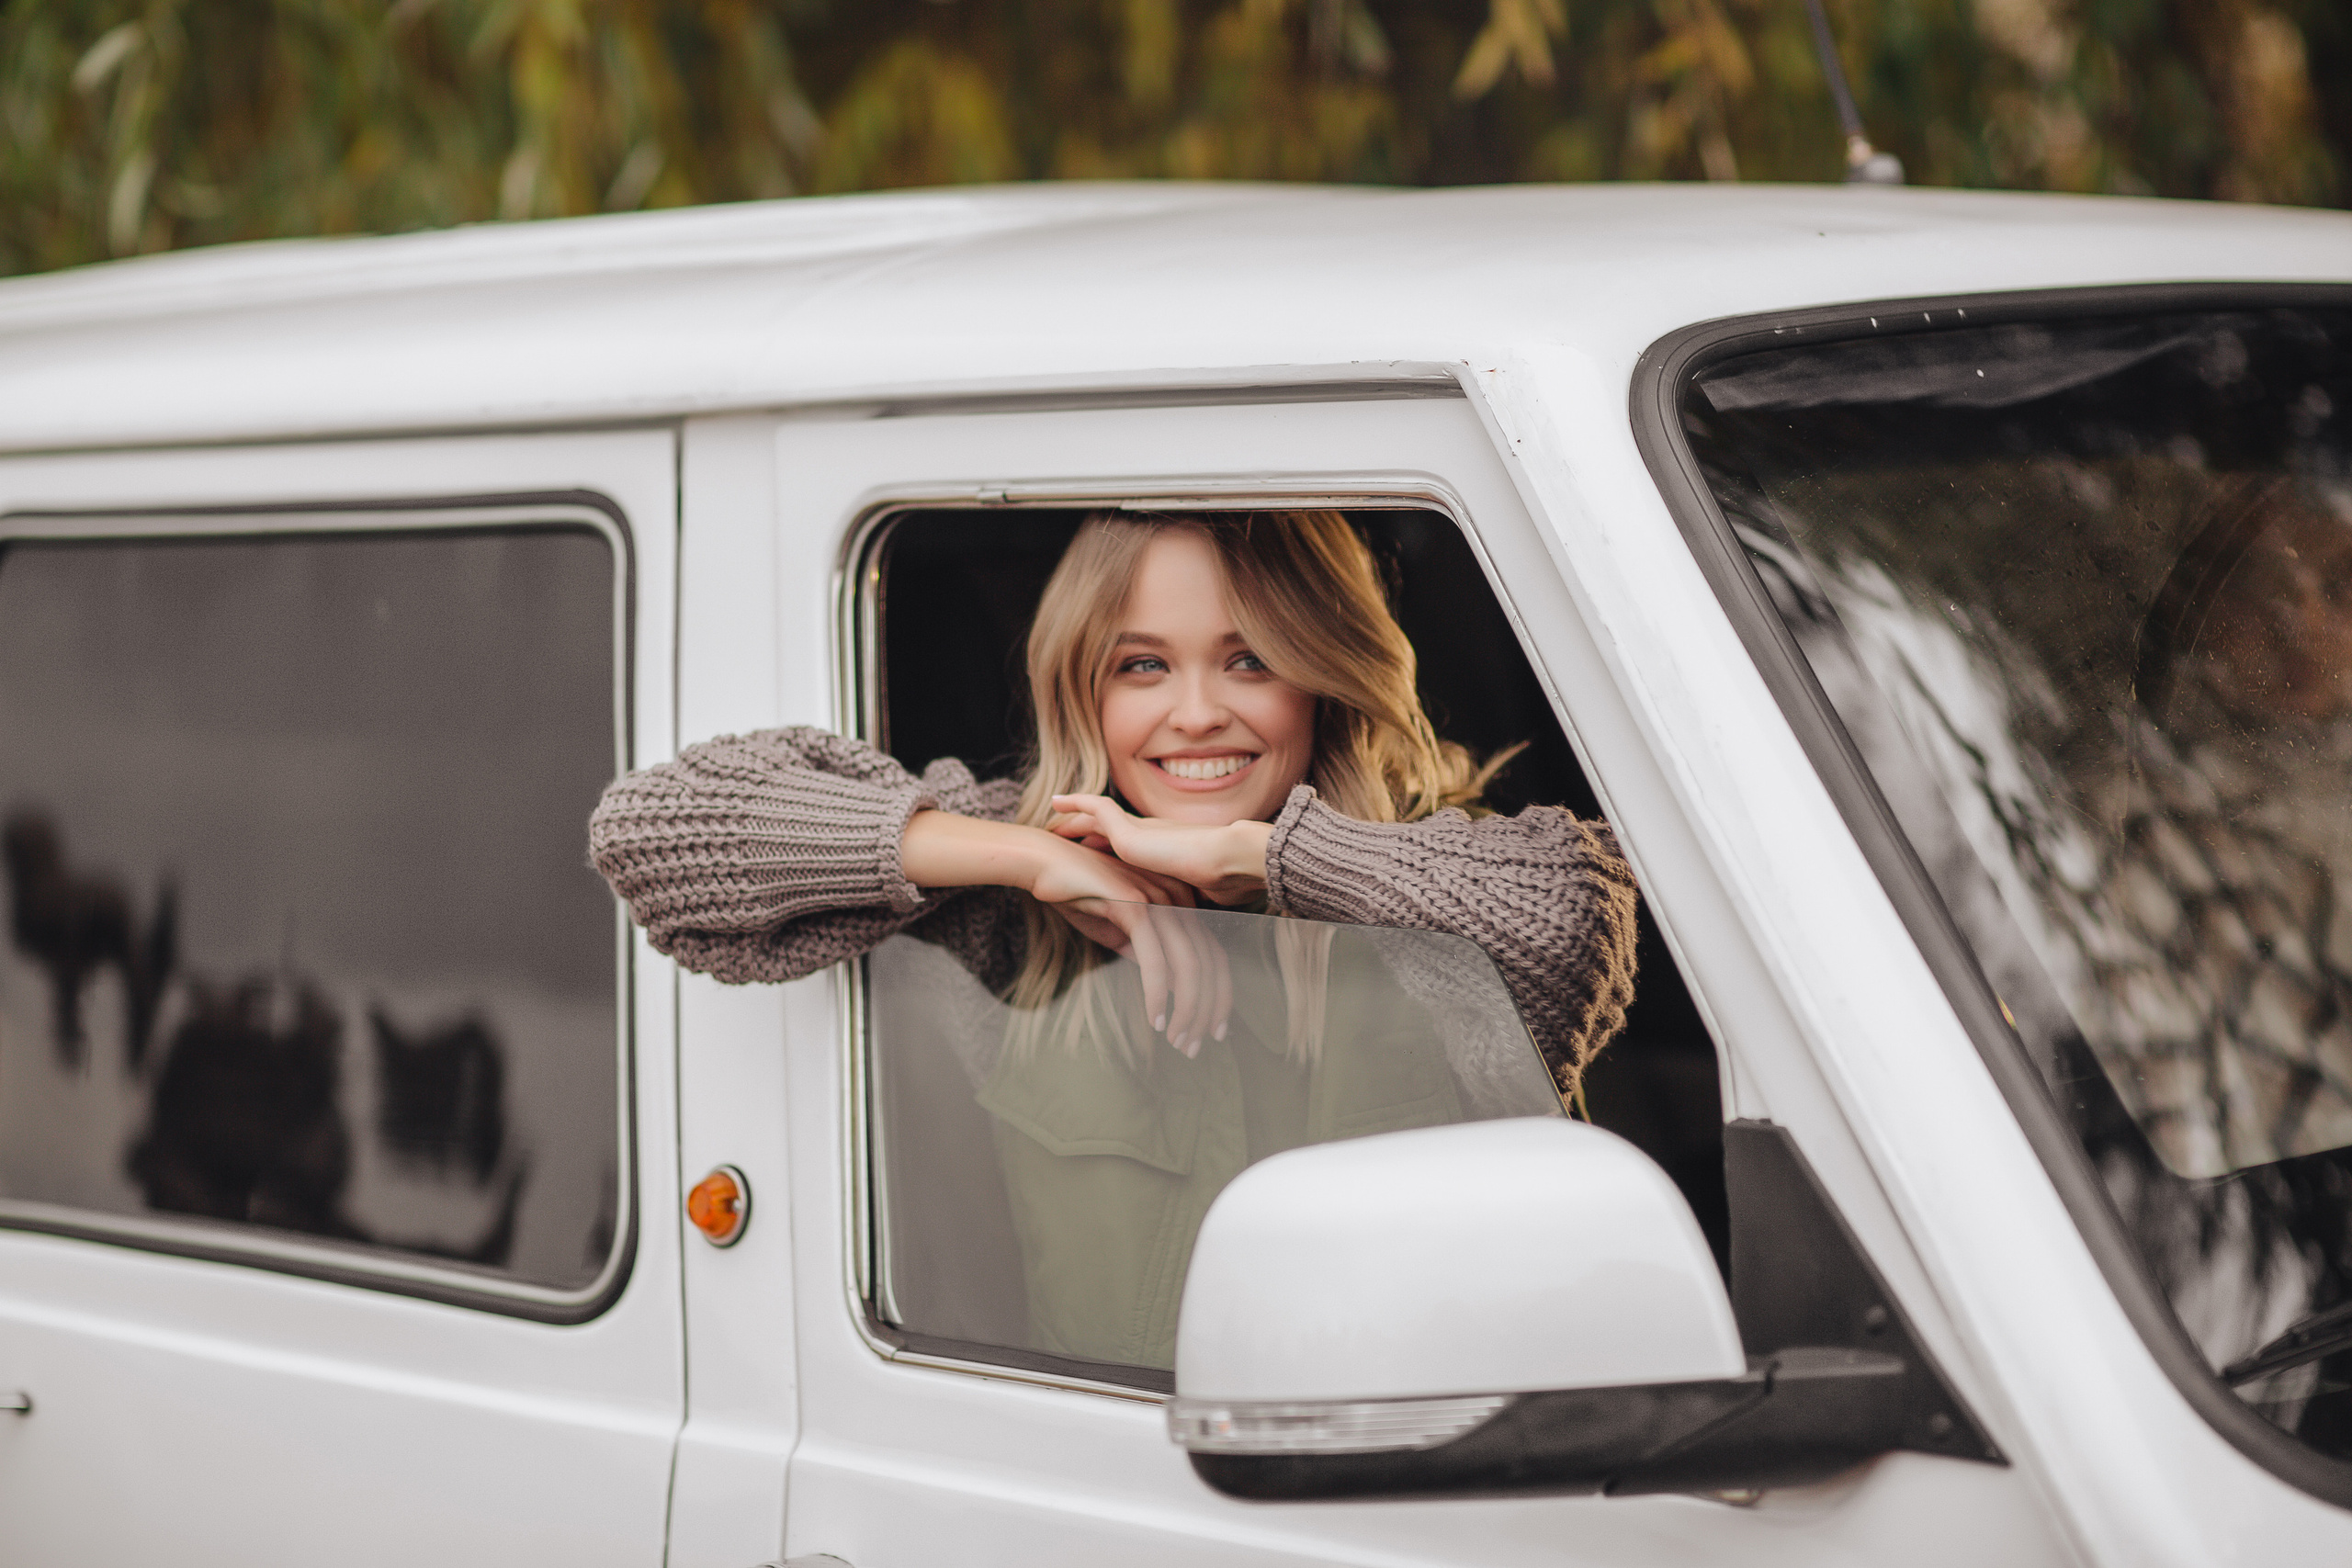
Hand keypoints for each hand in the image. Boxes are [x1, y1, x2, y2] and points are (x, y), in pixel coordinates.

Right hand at [1027, 837, 1230, 1055]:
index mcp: (1177, 903)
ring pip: (1188, 965)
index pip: (1212, 955)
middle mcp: (1176, 899)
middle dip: (1207, 1011)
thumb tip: (1165, 984)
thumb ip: (1142, 951)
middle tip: (1194, 1047)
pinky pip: (1155, 959)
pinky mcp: (1134, 906)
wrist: (1043, 862)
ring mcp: (1158, 900)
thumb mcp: (1116, 929)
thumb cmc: (1077, 893)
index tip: (1212, 1030)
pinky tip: (1155, 1019)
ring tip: (1177, 1040)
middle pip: (1209, 963)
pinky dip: (1158, 993)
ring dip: (1186, 1010)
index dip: (1218, 996)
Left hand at [1048, 793, 1270, 906]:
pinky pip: (1097, 810)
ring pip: (1097, 817)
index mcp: (1163, 854)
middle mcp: (1151, 838)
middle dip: (1085, 828)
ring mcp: (1140, 832)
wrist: (1231, 863)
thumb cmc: (1222, 887)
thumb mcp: (1182, 910)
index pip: (1130, 846)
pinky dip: (1077, 804)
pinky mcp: (1131, 832)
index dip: (1109, 844)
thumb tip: (1156, 952)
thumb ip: (1167, 921)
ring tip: (1052, 816)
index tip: (1089, 846)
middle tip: (1060, 831)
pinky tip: (1057, 802)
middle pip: (1109, 828)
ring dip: (1075, 818)